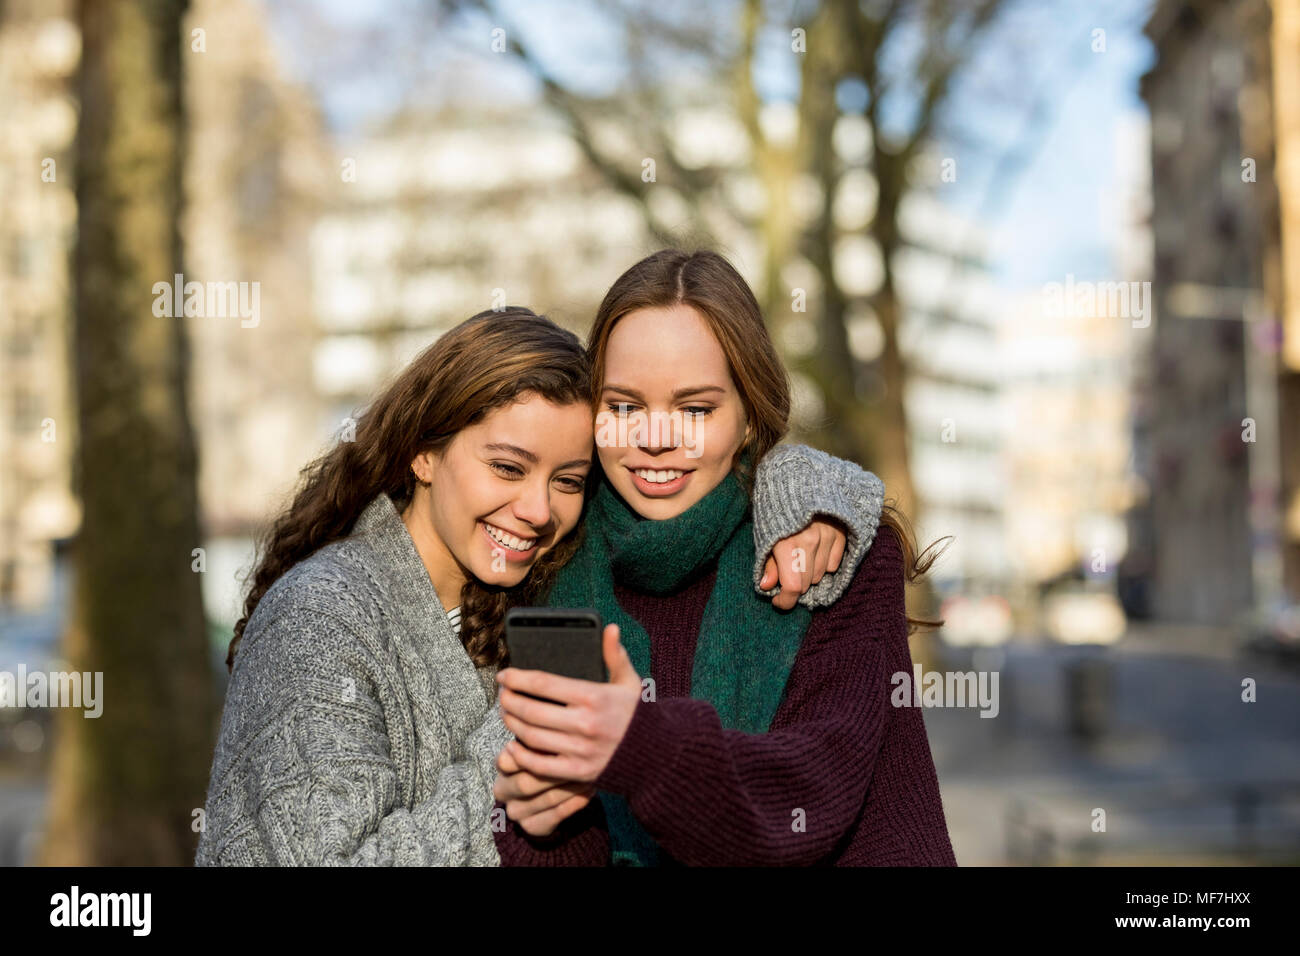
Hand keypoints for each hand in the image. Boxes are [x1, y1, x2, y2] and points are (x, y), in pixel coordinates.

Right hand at [494, 743, 594, 837]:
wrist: (549, 793)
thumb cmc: (547, 757)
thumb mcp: (542, 744)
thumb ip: (543, 738)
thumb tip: (556, 732)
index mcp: (502, 765)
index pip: (509, 761)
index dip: (534, 753)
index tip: (560, 743)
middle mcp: (503, 790)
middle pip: (527, 783)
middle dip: (557, 772)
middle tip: (582, 763)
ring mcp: (515, 811)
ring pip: (547, 799)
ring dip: (572, 787)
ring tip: (591, 775)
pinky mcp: (531, 826)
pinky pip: (557, 814)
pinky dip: (576, 801)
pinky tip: (590, 790)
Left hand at [495, 623, 640, 782]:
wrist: (656, 755)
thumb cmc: (636, 715)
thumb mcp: (629, 681)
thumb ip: (615, 655)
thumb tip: (609, 627)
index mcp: (593, 696)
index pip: (544, 683)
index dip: (517, 678)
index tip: (504, 675)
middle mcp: (584, 723)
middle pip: (531, 710)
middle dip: (509, 700)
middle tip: (501, 694)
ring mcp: (580, 750)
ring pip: (531, 736)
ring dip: (511, 723)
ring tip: (506, 713)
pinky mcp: (578, 772)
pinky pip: (539, 765)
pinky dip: (521, 755)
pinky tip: (513, 745)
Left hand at [760, 515, 847, 609]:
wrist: (796, 476)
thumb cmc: (775, 506)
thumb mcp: (764, 534)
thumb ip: (768, 562)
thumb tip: (767, 587)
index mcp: (788, 543)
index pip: (793, 587)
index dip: (785, 601)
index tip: (778, 600)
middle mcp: (811, 542)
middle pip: (807, 584)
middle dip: (795, 584)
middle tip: (786, 573)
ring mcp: (829, 537)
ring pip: (821, 575)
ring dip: (810, 573)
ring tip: (801, 558)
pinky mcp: (841, 532)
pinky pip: (834, 563)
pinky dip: (825, 563)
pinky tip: (815, 551)